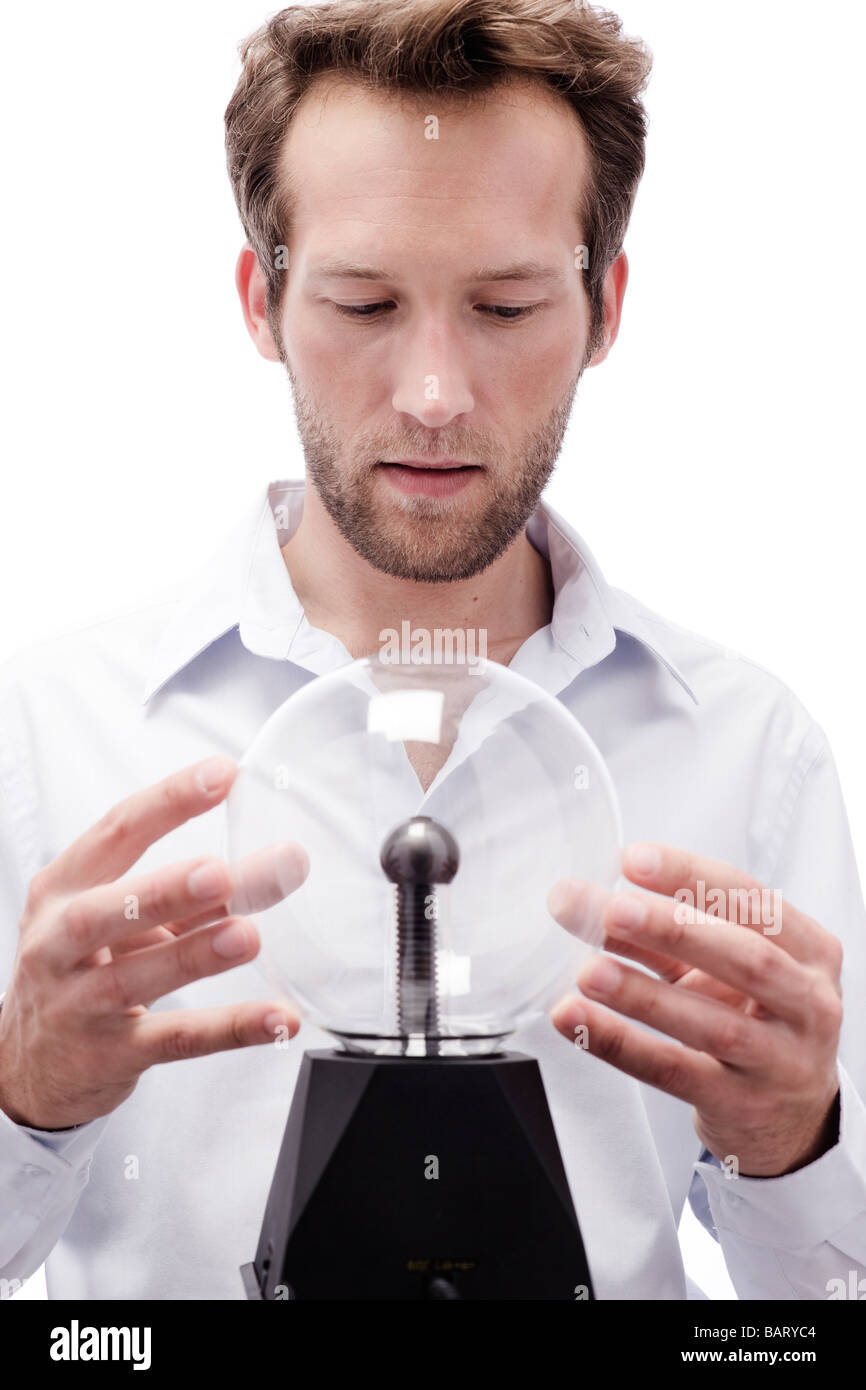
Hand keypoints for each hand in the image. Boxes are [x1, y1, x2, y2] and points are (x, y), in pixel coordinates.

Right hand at [0, 755, 307, 1130]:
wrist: (28, 1068)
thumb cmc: (83, 972)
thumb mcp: (125, 924)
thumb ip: (199, 896)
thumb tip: (279, 864)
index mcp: (64, 890)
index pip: (116, 832)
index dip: (169, 802)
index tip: (223, 774)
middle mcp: (58, 943)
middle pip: (103, 911)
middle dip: (161, 890)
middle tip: (217, 872)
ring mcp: (78, 1003)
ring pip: (132, 978)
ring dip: (193, 955)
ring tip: (248, 936)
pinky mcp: (109, 1055)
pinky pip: (173, 1040)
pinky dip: (230, 1029)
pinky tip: (276, 1017)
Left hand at [548, 844, 842, 1176]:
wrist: (791, 1112)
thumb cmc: (749, 1017)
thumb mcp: (712, 966)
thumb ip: (650, 930)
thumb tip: (572, 899)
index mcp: (808, 950)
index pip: (751, 900)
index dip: (691, 877)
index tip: (632, 860)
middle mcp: (808, 1002)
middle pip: (744, 957)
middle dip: (674, 929)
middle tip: (612, 910)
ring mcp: (781, 1060)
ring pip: (713, 1023)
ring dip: (644, 995)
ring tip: (588, 971)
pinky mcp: (742, 1104)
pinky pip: (676, 1071)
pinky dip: (622, 1044)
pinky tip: (578, 1019)